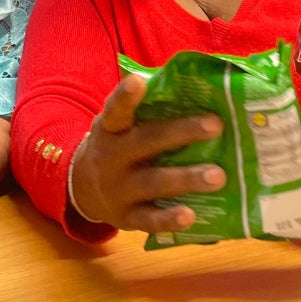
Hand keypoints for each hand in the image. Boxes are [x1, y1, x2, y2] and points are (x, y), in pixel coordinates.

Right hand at [69, 73, 224, 233]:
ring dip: (186, 178)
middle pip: (147, 142)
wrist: (82, 188)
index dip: (126, 96)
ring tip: (218, 175)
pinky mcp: (126, 217)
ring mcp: (118, 189)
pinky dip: (169, 219)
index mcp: (110, 128)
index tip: (139, 82)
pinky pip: (149, 220)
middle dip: (181, 133)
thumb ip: (147, 108)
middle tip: (215, 125)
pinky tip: (191, 216)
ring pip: (154, 183)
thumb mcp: (120, 125)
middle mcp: (112, 157)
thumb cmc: (117, 145)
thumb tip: (193, 81)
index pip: (116, 109)